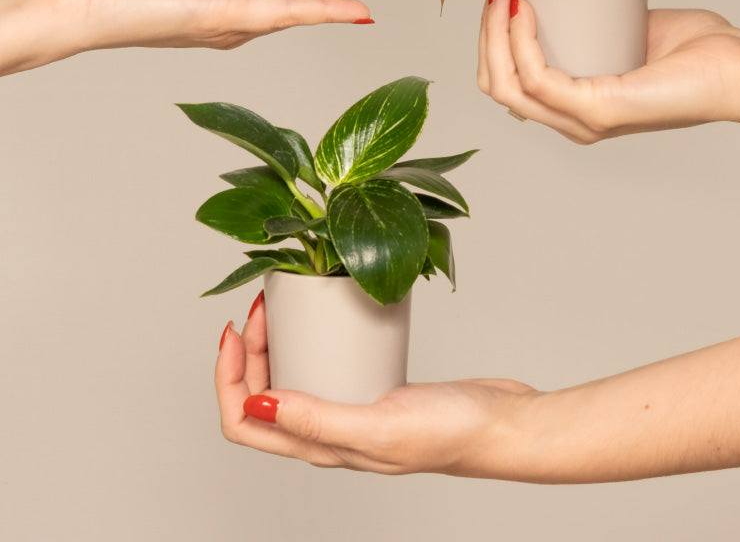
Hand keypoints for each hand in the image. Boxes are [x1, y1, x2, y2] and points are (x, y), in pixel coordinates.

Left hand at [215, 291, 536, 477]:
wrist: (502, 423)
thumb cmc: (449, 432)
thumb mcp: (376, 425)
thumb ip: (317, 419)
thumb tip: (257, 406)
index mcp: (319, 447)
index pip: (244, 423)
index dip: (226, 379)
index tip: (231, 331)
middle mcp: (326, 430)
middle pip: (261, 394)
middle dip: (247, 351)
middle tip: (261, 306)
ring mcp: (349, 407)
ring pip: (291, 376)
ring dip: (274, 342)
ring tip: (281, 303)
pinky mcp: (371, 386)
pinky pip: (324, 361)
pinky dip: (310, 337)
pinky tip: (322, 315)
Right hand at [477, 0, 739, 142]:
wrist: (739, 67)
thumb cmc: (695, 52)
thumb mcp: (626, 31)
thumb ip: (593, 22)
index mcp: (574, 106)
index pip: (504, 81)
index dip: (489, 36)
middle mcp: (571, 122)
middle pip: (495, 84)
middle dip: (484, 30)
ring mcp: (582, 121)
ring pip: (504, 83)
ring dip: (493, 31)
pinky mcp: (596, 110)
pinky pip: (536, 77)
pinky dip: (520, 40)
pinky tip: (523, 8)